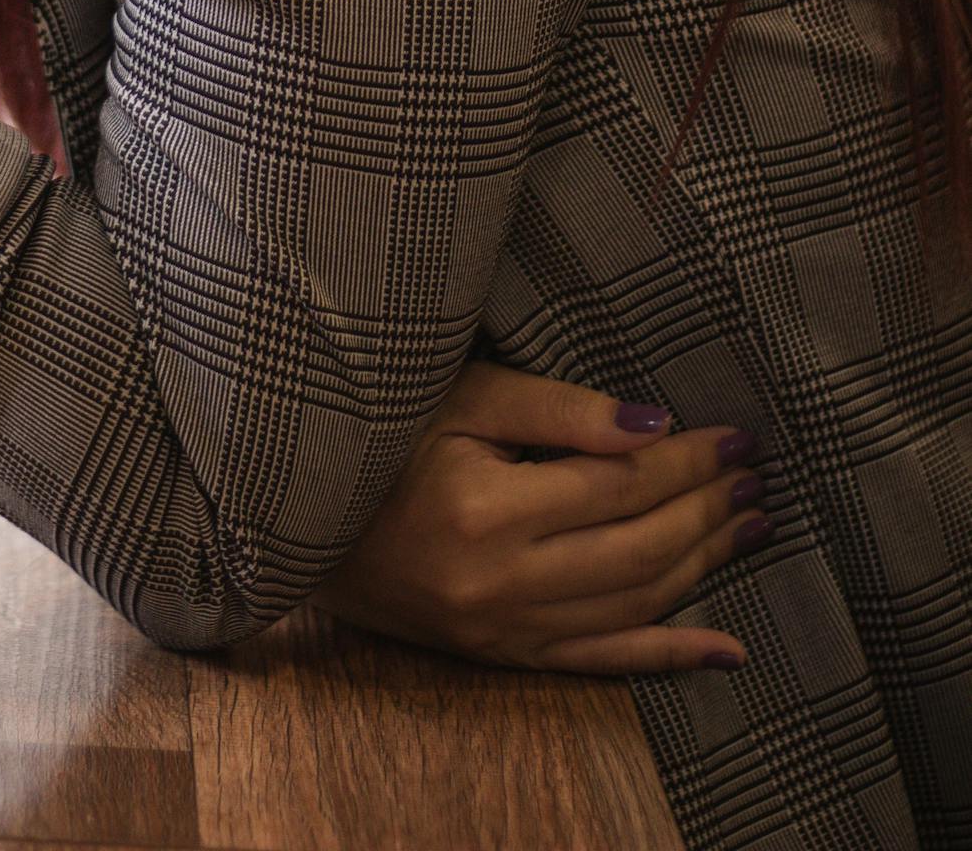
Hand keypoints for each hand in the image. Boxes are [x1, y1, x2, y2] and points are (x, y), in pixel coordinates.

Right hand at [302, 361, 763, 674]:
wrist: (303, 524)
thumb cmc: (381, 439)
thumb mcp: (460, 398)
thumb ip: (557, 409)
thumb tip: (652, 424)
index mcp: (487, 511)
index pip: (619, 484)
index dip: (686, 459)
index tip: (734, 435)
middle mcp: (502, 582)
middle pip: (639, 548)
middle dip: (708, 509)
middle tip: (758, 477)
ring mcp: (504, 628)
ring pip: (632, 605)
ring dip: (703, 566)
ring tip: (753, 527)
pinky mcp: (502, 653)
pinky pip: (602, 662)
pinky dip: (670, 656)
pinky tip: (726, 647)